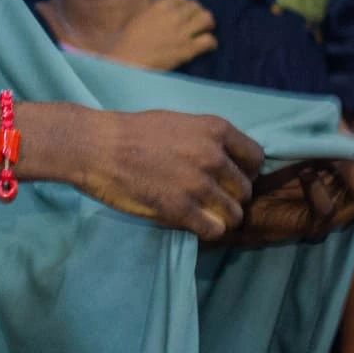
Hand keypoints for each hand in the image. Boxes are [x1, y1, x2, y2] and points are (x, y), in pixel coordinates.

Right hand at [76, 110, 263, 240]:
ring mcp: (198, 184)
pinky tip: (189, 221)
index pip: (255, 157)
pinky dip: (205, 230)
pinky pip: (214, 230)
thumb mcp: (177, 122)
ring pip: (234, 214)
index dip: (244, 170)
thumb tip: (228, 161)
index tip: (228, 176)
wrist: (97, 146)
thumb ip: (206, 140)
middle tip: (208, 197)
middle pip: (245, 189)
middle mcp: (213, 156)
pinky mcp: (181, 209)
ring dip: (219, 216)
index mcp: (214, 129)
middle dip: (230, 196)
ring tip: (200, 212)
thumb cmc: (132, 132)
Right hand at [111, 0, 217, 70]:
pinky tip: (207, 46)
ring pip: (206, 18)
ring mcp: (183, 32)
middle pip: (196, 6)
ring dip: (207, 23)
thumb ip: (155, 11)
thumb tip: (165, 9)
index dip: (184, 4)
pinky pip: (209, 40)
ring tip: (205, 30)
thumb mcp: (140, 18)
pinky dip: (210, 42)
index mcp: (160, 7)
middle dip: (196, 13)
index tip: (183, 11)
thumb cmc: (129, 41)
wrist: (130, 59)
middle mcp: (174, 16)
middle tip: (195, 21)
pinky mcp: (188, 49)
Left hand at [228, 97, 353, 244]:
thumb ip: (321, 129)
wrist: (241, 195)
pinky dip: (319, 192)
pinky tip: (306, 176)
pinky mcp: (315, 225)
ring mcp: (338, 208)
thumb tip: (338, 114)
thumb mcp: (297, 139)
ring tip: (329, 156)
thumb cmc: (269, 163)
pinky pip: (329, 212)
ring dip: (350, 171)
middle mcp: (352, 188)